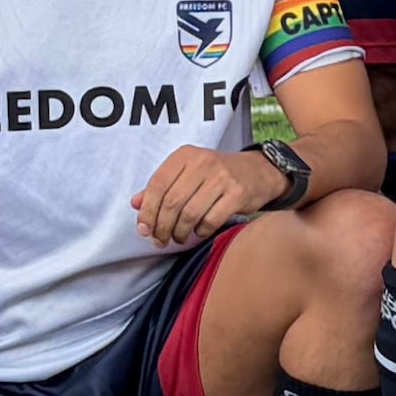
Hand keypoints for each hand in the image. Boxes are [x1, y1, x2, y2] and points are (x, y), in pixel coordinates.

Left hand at [132, 144, 276, 247]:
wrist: (259, 171)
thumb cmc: (217, 174)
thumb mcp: (188, 172)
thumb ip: (162, 186)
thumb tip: (136, 204)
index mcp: (185, 155)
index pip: (157, 184)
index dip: (147, 211)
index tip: (143, 229)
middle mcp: (203, 162)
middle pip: (172, 202)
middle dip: (162, 227)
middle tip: (160, 240)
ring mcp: (222, 177)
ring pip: (190, 214)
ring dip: (180, 232)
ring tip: (178, 238)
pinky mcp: (237, 193)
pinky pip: (211, 220)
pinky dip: (200, 231)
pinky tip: (199, 232)